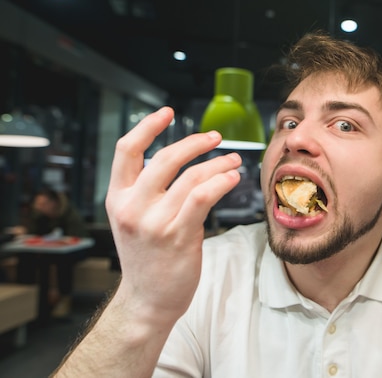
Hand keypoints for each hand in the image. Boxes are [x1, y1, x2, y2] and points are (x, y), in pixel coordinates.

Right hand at [105, 107, 241, 324]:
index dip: (147, 126)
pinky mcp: (178, 236)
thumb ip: (147, 191)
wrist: (148, 300)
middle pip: (165, 159)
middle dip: (196, 143)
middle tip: (216, 137)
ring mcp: (154, 223)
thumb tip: (179, 160)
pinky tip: (232, 177)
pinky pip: (203, 197)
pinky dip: (220, 181)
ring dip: (218, 163)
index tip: (168, 112)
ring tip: (233, 160)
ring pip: (191, 177)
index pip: (126, 150)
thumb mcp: (134, 220)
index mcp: (117, 198)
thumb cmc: (147, 258)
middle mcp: (132, 208)